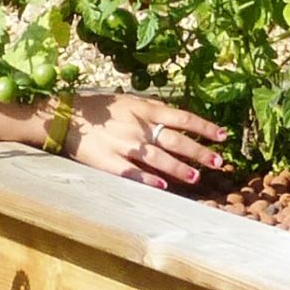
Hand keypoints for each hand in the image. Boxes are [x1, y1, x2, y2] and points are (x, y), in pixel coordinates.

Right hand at [67, 90, 229, 188]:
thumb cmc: (101, 109)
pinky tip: (163, 187)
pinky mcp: (108, 161)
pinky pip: (131, 172)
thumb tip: (180, 122)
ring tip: (196, 177)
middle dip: (198, 152)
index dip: (204, 127)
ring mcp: (123, 144)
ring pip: (157, 158)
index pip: (182, 117)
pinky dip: (148, 180)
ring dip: (178, 168)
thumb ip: (153, 111)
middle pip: (174, 140)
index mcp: (144, 109)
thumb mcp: (129, 101)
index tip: (223, 136)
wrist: (65, 116)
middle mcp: (137, 126)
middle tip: (217, 163)